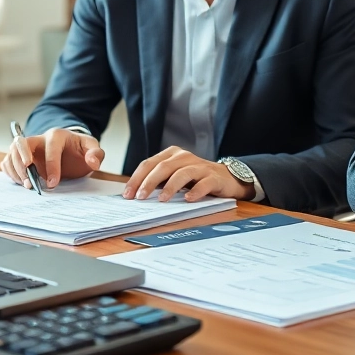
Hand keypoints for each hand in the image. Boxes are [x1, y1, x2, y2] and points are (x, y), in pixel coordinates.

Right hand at [0, 128, 103, 189]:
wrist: (70, 151)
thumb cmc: (79, 151)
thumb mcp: (91, 149)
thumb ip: (96, 154)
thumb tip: (93, 162)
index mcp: (57, 135)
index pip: (51, 148)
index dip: (51, 166)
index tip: (52, 184)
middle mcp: (39, 138)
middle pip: (22, 142)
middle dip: (21, 161)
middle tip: (29, 182)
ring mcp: (28, 147)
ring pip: (12, 151)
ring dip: (15, 169)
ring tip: (26, 185)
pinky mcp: (20, 157)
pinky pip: (8, 160)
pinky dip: (10, 171)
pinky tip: (20, 182)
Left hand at [123, 146, 252, 201]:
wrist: (227, 177)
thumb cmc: (195, 178)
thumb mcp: (174, 176)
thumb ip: (158, 181)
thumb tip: (136, 195)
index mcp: (171, 154)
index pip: (149, 164)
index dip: (137, 179)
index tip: (128, 194)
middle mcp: (184, 157)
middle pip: (162, 167)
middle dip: (148, 182)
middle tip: (140, 197)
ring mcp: (200, 166)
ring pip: (182, 173)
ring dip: (170, 187)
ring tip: (161, 199)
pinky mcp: (214, 177)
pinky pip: (203, 183)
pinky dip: (195, 191)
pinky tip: (188, 199)